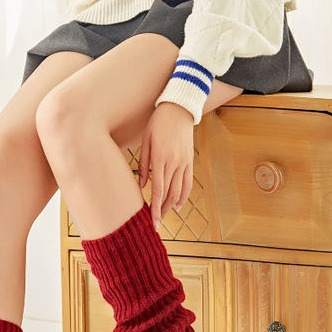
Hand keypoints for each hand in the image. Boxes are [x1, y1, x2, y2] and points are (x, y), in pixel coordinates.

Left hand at [137, 102, 194, 230]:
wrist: (179, 108)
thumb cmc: (157, 123)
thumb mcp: (145, 141)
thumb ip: (143, 164)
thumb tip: (140, 186)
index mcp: (160, 158)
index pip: (158, 191)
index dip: (155, 209)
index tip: (152, 222)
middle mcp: (174, 162)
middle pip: (169, 194)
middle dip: (162, 211)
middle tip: (155, 223)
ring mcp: (184, 162)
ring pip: (179, 191)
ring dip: (171, 206)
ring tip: (163, 215)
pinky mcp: (190, 160)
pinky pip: (188, 182)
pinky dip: (184, 195)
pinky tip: (178, 205)